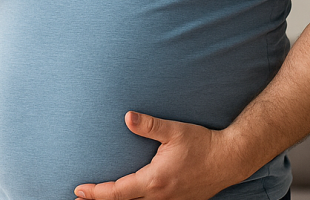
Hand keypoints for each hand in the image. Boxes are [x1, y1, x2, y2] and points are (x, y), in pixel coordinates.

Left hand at [74, 112, 246, 199]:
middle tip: (81, 197)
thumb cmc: (202, 144)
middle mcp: (160, 196)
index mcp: (155, 180)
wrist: (230, 159)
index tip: (80, 189)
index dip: (96, 193)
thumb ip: (149, 125)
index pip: (117, 192)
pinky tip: (134, 197)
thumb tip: (127, 117)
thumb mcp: (175, 131)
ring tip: (103, 198)